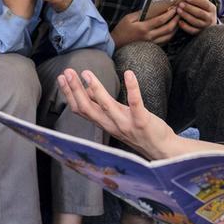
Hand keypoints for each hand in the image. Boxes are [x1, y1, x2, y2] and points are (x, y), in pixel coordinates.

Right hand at [58, 68, 180, 159]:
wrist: (161, 150)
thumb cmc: (138, 131)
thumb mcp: (116, 119)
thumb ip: (102, 107)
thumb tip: (87, 90)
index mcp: (104, 123)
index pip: (81, 110)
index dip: (69, 94)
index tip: (61, 78)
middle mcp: (112, 125)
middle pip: (87, 108)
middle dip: (75, 90)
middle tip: (67, 72)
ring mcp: (126, 124)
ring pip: (106, 106)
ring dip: (95, 88)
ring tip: (86, 73)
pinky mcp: (142, 122)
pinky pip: (135, 103)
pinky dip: (132, 88)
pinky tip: (129, 74)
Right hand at [110, 8, 178, 48]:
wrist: (116, 45)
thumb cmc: (121, 30)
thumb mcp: (128, 18)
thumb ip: (141, 13)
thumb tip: (152, 8)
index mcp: (143, 28)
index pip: (161, 20)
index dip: (169, 14)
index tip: (174, 8)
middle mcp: (149, 37)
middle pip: (168, 29)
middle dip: (176, 20)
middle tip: (180, 13)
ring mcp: (151, 43)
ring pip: (169, 37)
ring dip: (176, 28)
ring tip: (178, 20)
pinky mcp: (152, 47)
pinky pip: (165, 41)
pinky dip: (170, 35)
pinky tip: (172, 29)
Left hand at [177, 0, 215, 34]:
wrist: (207, 24)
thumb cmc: (202, 10)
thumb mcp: (203, 4)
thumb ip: (197, 0)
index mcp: (212, 9)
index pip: (205, 4)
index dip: (196, 1)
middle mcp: (210, 18)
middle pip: (200, 13)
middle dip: (189, 8)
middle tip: (180, 4)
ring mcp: (205, 26)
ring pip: (195, 22)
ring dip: (186, 16)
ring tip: (178, 10)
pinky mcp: (199, 32)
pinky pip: (192, 30)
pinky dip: (185, 26)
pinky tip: (179, 21)